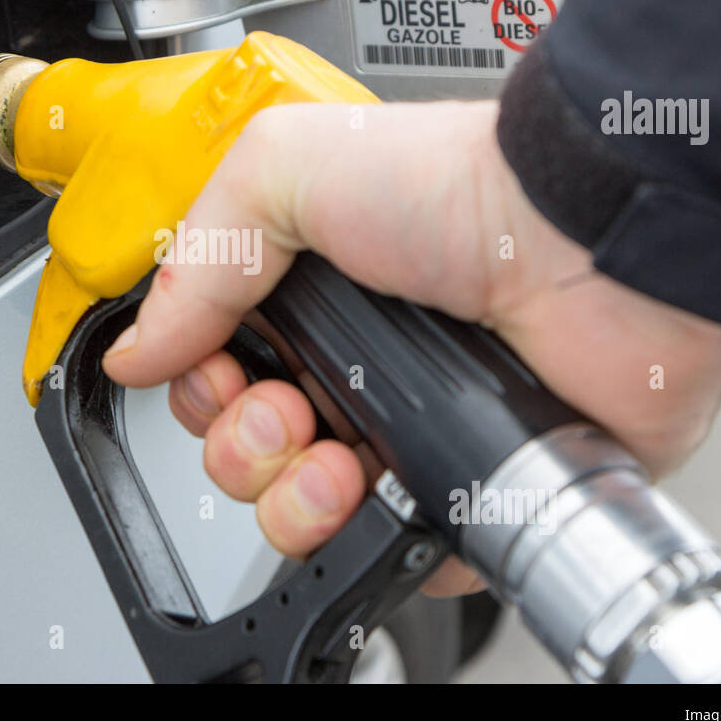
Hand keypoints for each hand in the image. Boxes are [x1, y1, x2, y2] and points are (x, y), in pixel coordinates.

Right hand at [102, 100, 720, 595]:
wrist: (586, 239)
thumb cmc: (458, 187)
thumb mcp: (284, 169)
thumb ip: (196, 259)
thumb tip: (135, 350)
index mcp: (308, 300)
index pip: (216, 377)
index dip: (201, 393)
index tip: (220, 375)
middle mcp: (354, 366)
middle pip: (249, 453)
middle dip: (242, 450)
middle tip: (287, 411)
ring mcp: (411, 428)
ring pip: (307, 515)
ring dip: (293, 502)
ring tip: (333, 461)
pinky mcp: (470, 482)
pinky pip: (396, 552)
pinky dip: (375, 544)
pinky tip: (380, 495)